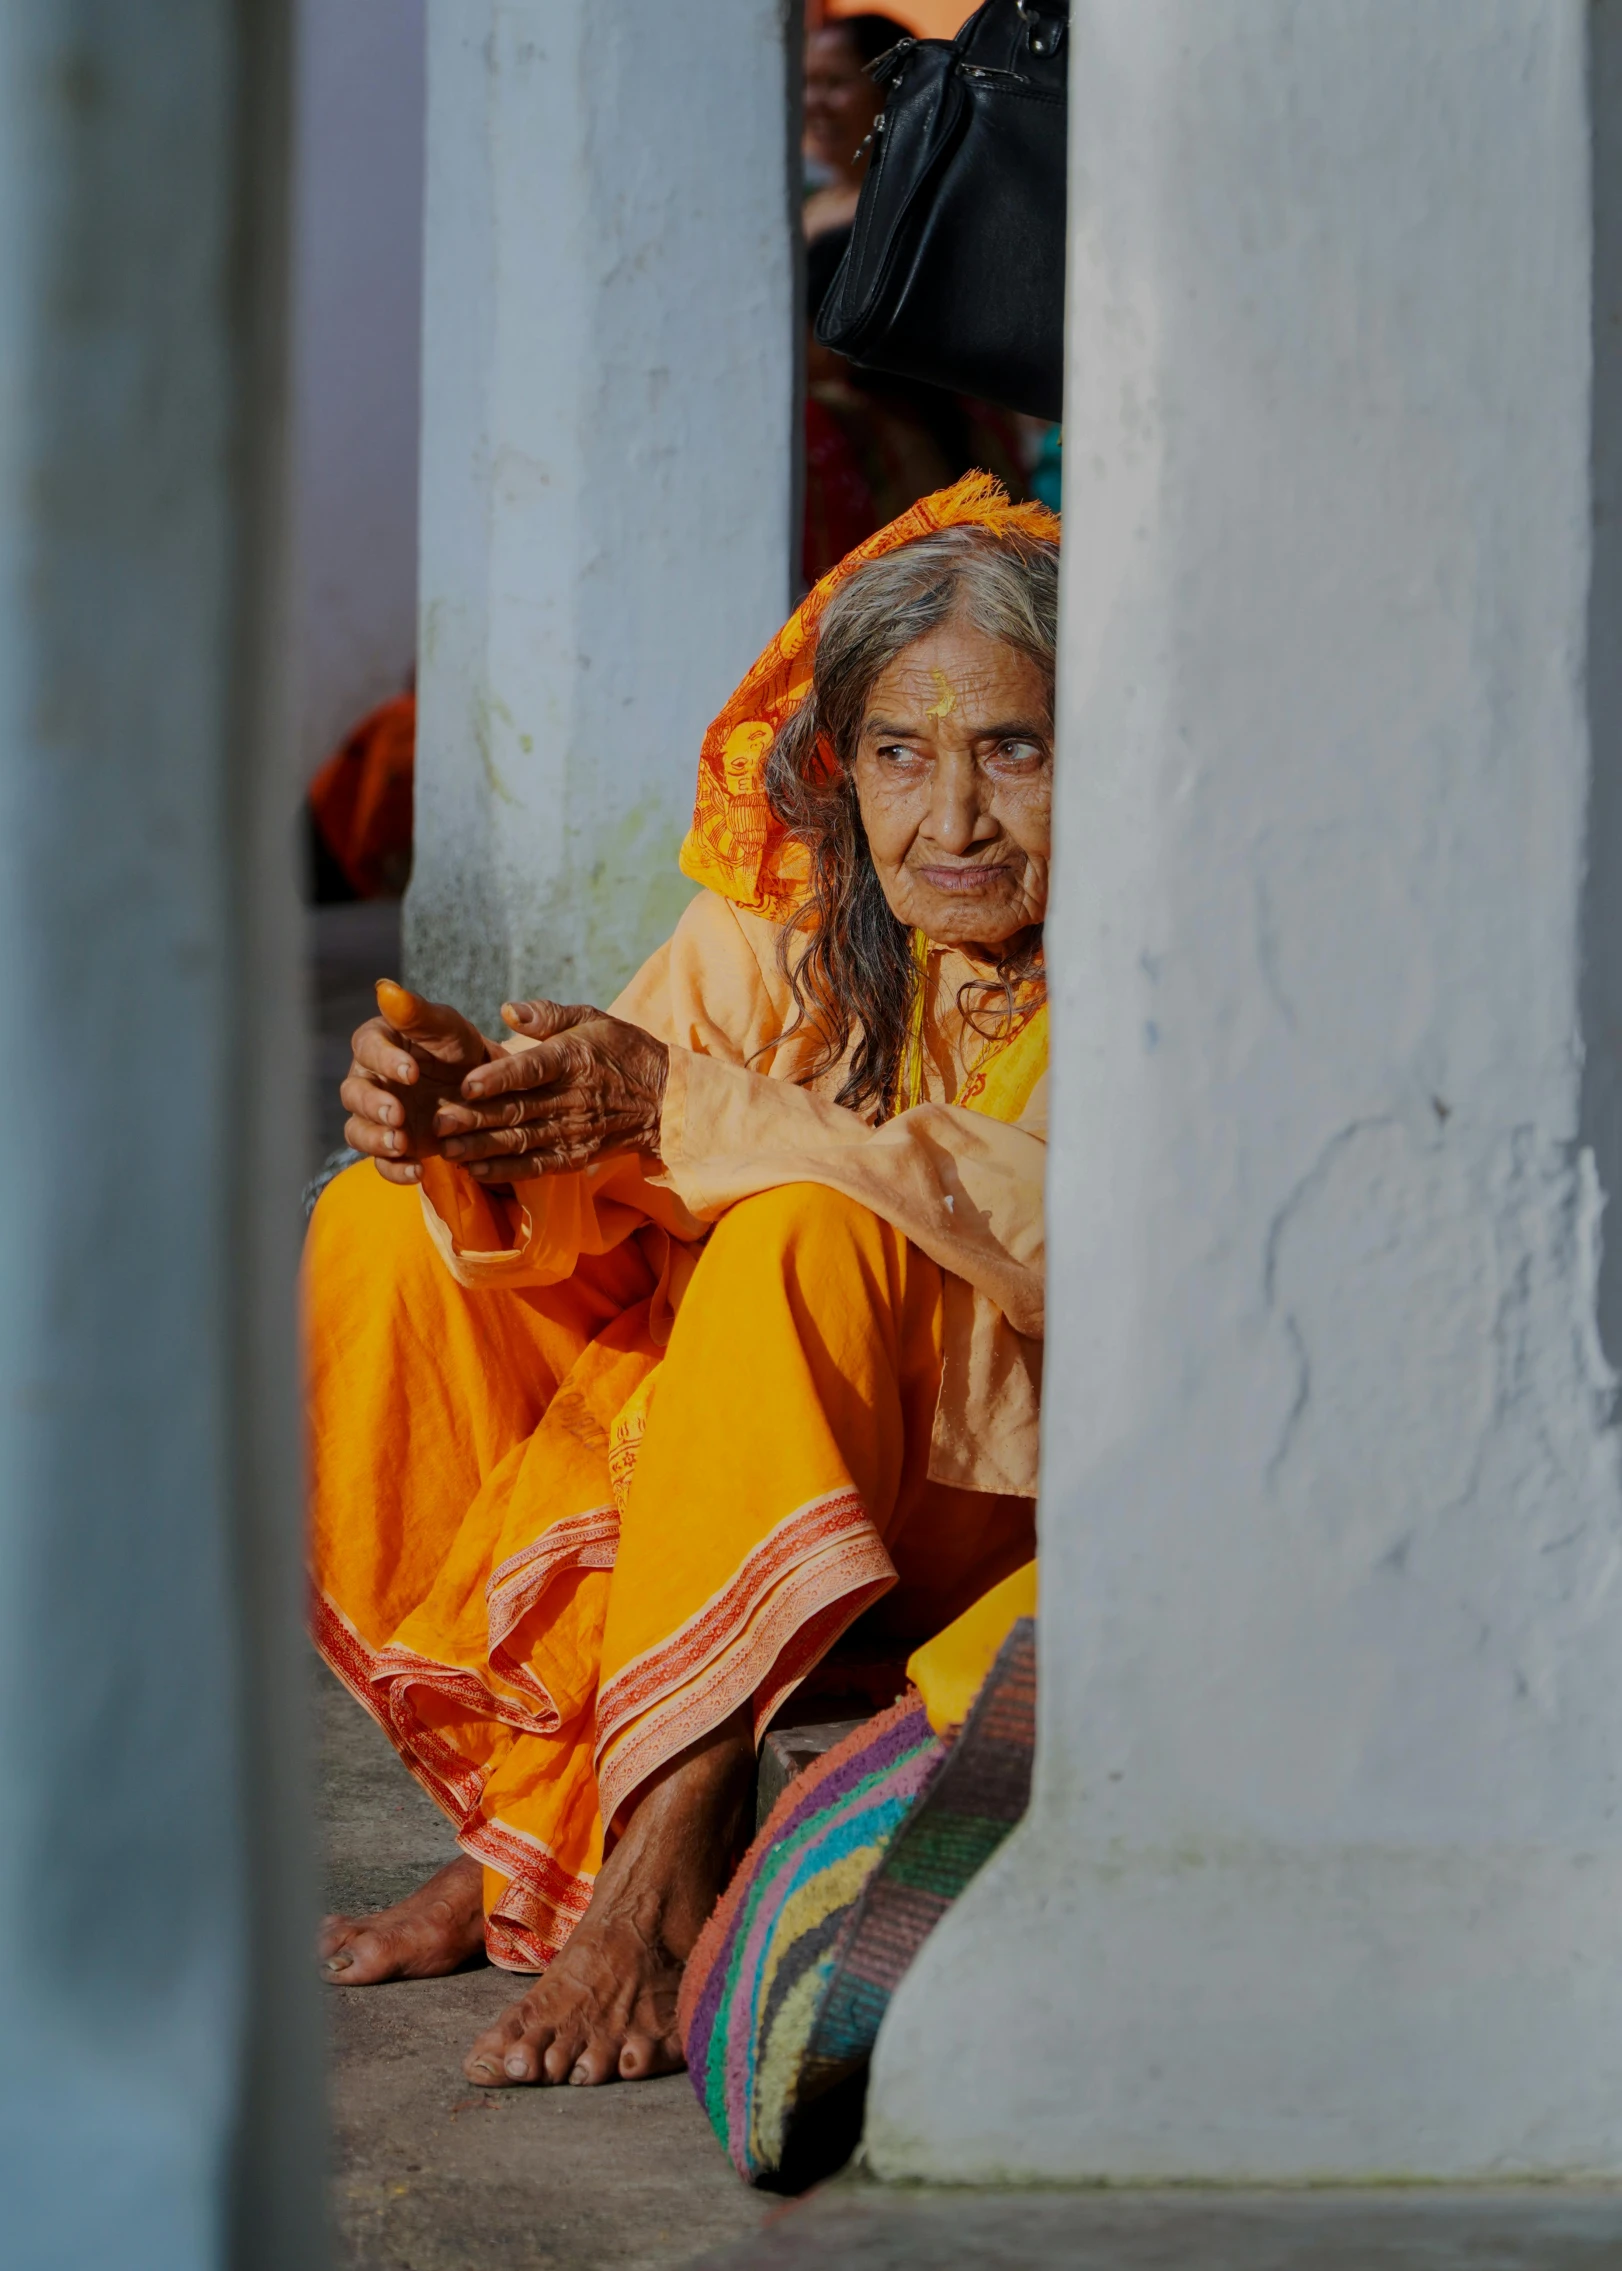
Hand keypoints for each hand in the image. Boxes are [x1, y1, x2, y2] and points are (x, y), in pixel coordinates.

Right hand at [341, 979, 492, 1184]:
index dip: (385, 1061)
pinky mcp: (392, 1146)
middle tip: (399, 1115)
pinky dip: (395, 1169)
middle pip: (354, 1094)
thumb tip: (384, 987)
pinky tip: (417, 1171)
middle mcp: (368, 1079)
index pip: (367, 1048)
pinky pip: (381, 1162)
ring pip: (358, 1130)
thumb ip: (417, 1012)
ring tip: (402, 1144)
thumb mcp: (447, 1027)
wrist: (484, 1091)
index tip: (412, 1072)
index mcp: (377, 1042)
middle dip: (374, 1106)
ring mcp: (377, 1116)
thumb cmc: (460, 1048)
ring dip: (376, 1139)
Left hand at [434, 999, 669, 1180]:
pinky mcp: (575, 1155)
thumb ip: (548, 1014)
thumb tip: (506, 1010)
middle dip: (475, 1119)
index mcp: (573, 1059)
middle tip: (438, 1122)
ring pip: (521, 1141)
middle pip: (517, 1110)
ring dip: (482, 1147)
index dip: (498, 1078)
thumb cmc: (623, 1051)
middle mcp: (571, 1098)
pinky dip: (506, 1171)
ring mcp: (573, 1130)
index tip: (467, 1085)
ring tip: (446, 1150)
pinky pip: (536, 1166)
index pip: (531, 1070)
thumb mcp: (593, 1018)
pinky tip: (475, 1170)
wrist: (666, 1099)